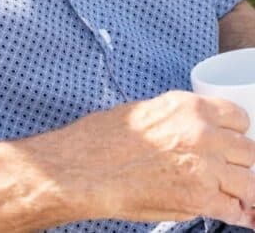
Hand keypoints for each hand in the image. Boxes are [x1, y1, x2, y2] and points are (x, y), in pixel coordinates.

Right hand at [53, 90, 254, 226]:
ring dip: (241, 189)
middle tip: (224, 170)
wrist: (83, 168)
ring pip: (251, 183)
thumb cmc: (102, 139)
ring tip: (227, 193)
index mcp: (187, 107)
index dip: (234, 133)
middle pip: (250, 151)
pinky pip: (237, 211)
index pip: (239, 117)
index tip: (228, 142)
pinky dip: (235, 214)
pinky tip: (225, 211)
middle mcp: (202, 133)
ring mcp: (205, 168)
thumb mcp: (143, 111)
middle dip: (239, 162)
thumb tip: (199, 135)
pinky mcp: (200, 199)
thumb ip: (179, 122)